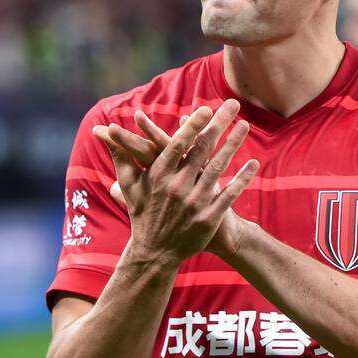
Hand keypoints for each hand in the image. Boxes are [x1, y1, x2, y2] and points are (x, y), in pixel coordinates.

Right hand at [93, 100, 257, 265]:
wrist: (155, 252)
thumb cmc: (142, 213)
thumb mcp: (129, 185)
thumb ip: (120, 156)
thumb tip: (103, 131)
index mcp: (158, 176)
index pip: (177, 145)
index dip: (192, 127)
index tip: (205, 108)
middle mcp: (176, 188)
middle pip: (201, 151)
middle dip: (218, 125)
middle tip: (232, 105)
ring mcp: (194, 204)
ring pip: (217, 168)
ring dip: (233, 145)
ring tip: (245, 125)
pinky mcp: (208, 219)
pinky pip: (229, 195)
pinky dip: (241, 178)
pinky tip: (253, 162)